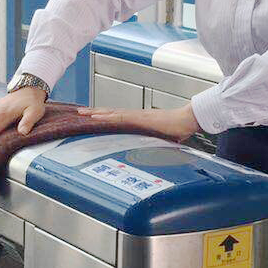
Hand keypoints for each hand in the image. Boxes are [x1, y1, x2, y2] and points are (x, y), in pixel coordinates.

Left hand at [77, 104, 200, 142]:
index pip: (117, 118)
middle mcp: (136, 116)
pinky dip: (107, 116)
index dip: (104, 117)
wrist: (187, 121)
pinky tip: (97, 117)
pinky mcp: (140, 118)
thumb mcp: (162, 141)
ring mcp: (137, 116)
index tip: (91, 118)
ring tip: (82, 113)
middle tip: (79, 112)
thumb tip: (152, 155)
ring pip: (112, 113)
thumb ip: (154, 146)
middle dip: (94, 112)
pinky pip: (120, 117)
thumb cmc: (178, 128)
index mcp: (139, 121)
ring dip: (96, 113)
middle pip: (110, 113)